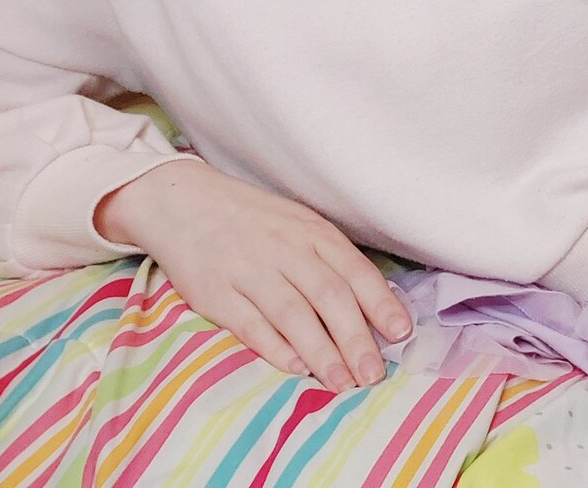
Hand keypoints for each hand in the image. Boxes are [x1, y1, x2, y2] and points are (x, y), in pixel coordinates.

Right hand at [95, 158, 410, 391]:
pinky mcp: (216, 294)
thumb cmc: (256, 221)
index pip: (356, 272)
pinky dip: (277, 349)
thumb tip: (373, 305)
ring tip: (343, 383)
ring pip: (293, 316)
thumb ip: (333, 261)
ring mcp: (249, 271)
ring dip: (322, 354)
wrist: (186, 204)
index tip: (401, 333)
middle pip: (330, 297)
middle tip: (374, 375)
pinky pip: (251, 327)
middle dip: (356, 339)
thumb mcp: (301, 226)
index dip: (381, 304)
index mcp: (313, 232)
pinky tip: (298, 368)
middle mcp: (285, 250)